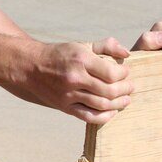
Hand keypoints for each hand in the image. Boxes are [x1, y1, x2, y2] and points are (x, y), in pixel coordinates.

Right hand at [5, 38, 133, 124]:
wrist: (30, 67)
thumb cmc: (59, 55)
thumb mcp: (81, 45)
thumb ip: (106, 46)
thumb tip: (127, 53)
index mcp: (81, 60)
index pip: (112, 72)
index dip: (124, 73)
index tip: (126, 72)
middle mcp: (75, 78)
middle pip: (109, 90)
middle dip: (125, 89)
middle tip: (130, 87)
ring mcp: (68, 95)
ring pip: (102, 105)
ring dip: (119, 103)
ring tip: (125, 99)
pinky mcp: (64, 107)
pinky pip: (89, 117)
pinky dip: (104, 117)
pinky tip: (112, 112)